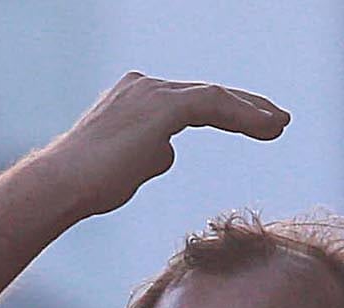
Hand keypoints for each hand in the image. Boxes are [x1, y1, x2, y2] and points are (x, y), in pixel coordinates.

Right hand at [27, 72, 289, 221]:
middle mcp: (145, 85)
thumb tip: (167, 151)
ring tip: (280, 125)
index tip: (258, 124)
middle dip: (247, 105)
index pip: (192, 100)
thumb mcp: (128, 165)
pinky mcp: (161, 106)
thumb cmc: (89, 185)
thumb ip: (151, 152)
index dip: (228, 110)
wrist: (64, 185)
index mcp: (137, 96)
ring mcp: (152, 92)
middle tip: (278, 119)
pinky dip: (243, 116)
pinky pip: (213, 105)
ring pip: (215, 97)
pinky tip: (266, 128)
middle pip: (208, 92)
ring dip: (252, 112)